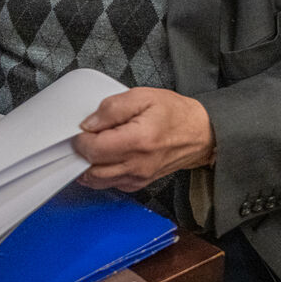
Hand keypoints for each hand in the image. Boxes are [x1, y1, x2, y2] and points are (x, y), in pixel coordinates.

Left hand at [72, 87, 214, 191]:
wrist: (200, 133)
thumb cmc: (174, 113)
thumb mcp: (142, 96)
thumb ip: (112, 108)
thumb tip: (89, 124)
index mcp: (138, 140)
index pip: (94, 150)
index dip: (81, 139)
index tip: (82, 129)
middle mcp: (137, 164)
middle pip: (92, 170)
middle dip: (81, 154)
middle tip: (85, 138)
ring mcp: (139, 177)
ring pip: (98, 181)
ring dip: (88, 167)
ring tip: (92, 148)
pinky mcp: (140, 183)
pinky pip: (111, 185)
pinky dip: (101, 174)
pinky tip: (104, 159)